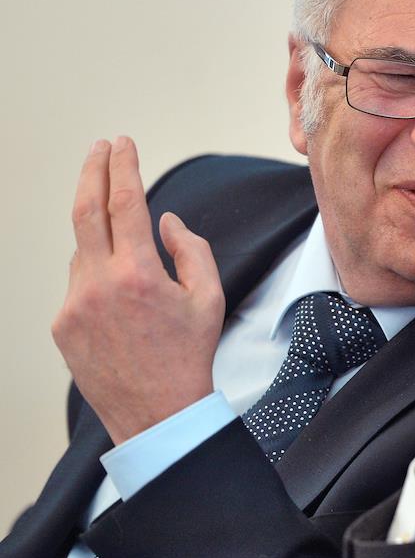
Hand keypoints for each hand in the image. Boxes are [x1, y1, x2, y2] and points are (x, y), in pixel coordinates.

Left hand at [51, 137, 225, 443]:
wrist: (158, 413)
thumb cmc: (189, 356)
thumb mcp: (208, 298)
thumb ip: (191, 249)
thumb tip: (166, 220)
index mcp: (139, 274)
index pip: (125, 203)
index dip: (124, 167)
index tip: (124, 144)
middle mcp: (99, 285)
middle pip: (85, 210)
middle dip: (92, 171)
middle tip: (102, 148)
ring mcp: (74, 305)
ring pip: (83, 252)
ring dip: (102, 240)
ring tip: (130, 258)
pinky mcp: (62, 324)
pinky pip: (78, 284)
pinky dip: (96, 277)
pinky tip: (121, 302)